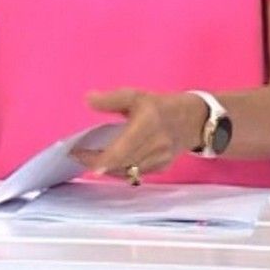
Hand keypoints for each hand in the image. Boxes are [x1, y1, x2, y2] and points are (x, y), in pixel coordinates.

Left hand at [71, 88, 207, 181]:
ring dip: (105, 168)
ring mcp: (160, 159)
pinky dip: (118, 171)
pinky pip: (135, 174)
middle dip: (95, 162)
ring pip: (127, 171)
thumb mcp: (135, 96)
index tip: (79, 154)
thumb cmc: (159, 106)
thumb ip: (111, 100)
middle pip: (121, 163)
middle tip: (76, 155)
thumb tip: (88, 100)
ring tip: (86, 159)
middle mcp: (156, 144)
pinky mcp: (161, 168)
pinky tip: (105, 164)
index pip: (123, 147)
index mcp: (148, 124)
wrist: (193, 120)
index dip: (101, 157)